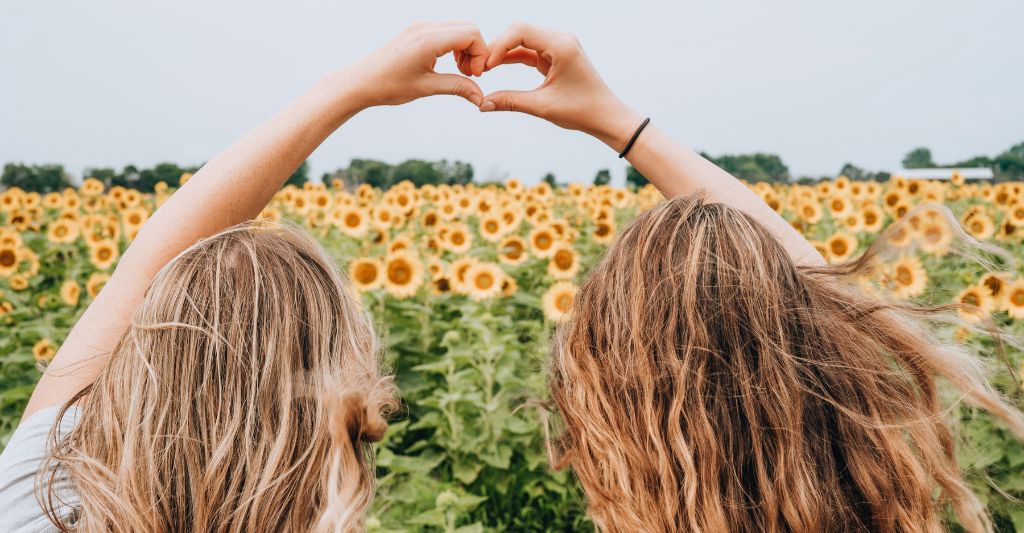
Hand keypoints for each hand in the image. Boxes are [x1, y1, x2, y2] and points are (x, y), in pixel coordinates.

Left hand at [342, 20, 488, 107]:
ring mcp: (421, 27)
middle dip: (476, 51)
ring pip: (459, 28)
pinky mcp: (417, 31)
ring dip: (466, 49)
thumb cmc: (388, 85)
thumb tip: (480, 97)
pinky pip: (446, 31)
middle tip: (468, 74)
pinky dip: (454, 46)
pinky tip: (448, 64)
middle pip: (469, 28)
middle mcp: (426, 27)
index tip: (474, 76)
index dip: (480, 55)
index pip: (472, 34)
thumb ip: (458, 87)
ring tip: (459, 72)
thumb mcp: (427, 88)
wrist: (360, 81)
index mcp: (430, 39)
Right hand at [480, 22, 643, 150]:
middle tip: (480, 67)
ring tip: (484, 68)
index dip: (498, 45)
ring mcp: (560, 45)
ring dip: (504, 52)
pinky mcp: (557, 55)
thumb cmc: (582, 111)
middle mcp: (561, 39)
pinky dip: (513, 58)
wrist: (606, 116)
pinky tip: (496, 67)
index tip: (485, 65)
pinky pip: (530, 50)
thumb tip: (482, 104)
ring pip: (523, 40)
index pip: (521, 31)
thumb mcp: (542, 107)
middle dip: (498, 47)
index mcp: (561, 46)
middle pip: (520, 31)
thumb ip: (511, 101)